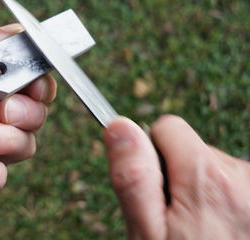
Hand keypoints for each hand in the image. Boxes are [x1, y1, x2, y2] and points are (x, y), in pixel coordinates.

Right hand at [103, 115, 249, 238]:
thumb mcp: (147, 233)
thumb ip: (133, 176)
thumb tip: (119, 127)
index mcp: (206, 178)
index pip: (166, 128)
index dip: (151, 154)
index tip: (154, 187)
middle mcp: (239, 177)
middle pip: (190, 148)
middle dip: (176, 174)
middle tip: (175, 218)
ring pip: (210, 167)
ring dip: (199, 190)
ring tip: (198, 228)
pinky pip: (230, 184)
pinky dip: (220, 201)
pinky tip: (217, 228)